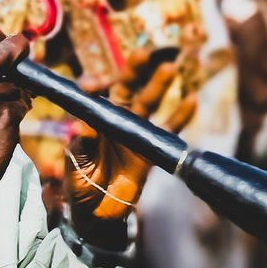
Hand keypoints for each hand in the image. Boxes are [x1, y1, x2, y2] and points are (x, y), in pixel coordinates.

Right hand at [0, 26, 31, 235]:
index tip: (3, 34)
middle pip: (6, 51)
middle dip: (20, 46)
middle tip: (25, 46)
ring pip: (17, 85)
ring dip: (17, 95)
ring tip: (1, 115)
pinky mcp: (8, 117)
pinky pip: (22, 106)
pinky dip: (18, 114)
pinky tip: (4, 129)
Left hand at [64, 52, 196, 240]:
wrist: (97, 213)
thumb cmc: (79, 184)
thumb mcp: (74, 165)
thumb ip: (80, 146)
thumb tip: (81, 128)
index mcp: (92, 118)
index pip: (94, 93)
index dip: (94, 85)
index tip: (94, 85)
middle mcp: (115, 118)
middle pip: (125, 88)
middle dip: (133, 70)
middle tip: (142, 53)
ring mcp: (135, 131)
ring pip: (148, 102)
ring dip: (158, 86)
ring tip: (169, 69)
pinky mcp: (151, 149)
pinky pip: (168, 129)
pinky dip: (181, 116)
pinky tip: (192, 100)